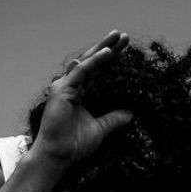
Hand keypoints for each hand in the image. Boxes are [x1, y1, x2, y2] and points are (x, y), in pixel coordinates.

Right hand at [33, 30, 134, 167]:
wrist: (59, 155)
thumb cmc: (74, 144)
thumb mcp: (100, 129)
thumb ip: (113, 119)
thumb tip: (130, 114)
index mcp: (80, 92)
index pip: (98, 71)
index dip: (111, 59)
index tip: (125, 47)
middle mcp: (71, 85)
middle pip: (92, 62)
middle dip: (108, 47)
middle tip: (123, 35)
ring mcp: (65, 86)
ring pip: (86, 62)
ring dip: (102, 48)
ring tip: (117, 37)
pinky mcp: (62, 90)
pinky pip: (81, 72)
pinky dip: (94, 62)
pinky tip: (107, 53)